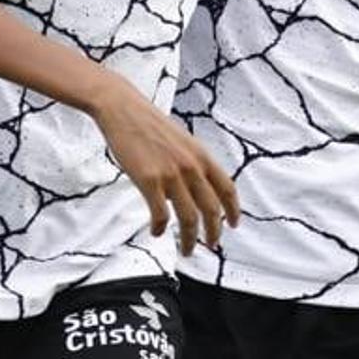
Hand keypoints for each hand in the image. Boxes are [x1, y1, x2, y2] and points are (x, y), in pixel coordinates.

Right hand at [88, 80, 239, 255]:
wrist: (123, 109)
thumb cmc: (148, 124)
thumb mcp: (181, 140)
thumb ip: (192, 163)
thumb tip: (195, 189)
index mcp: (201, 155)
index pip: (227, 188)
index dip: (233, 209)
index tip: (234, 223)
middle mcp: (191, 166)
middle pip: (211, 209)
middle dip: (213, 232)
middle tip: (211, 245)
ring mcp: (171, 174)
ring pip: (188, 218)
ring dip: (188, 239)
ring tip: (186, 249)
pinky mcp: (149, 180)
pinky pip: (160, 214)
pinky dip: (159, 228)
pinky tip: (156, 232)